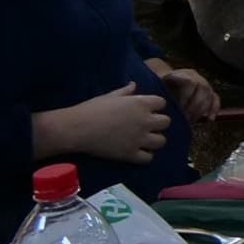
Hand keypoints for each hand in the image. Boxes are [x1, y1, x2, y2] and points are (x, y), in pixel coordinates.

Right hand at [37, 84, 170, 164]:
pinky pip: (148, 158)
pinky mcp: (130, 154)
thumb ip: (126, 91)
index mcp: (141, 103)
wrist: (78, 128)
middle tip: (147, 126)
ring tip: (145, 140)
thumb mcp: (111, 96)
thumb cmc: (92, 109)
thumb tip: (133, 85)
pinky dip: (145, 156)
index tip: (147, 110)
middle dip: (158, 123)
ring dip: (155, 140)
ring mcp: (139, 138)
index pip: (162, 103)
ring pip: (161, 141)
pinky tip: (138, 152)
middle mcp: (145, 120)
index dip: (155, 106)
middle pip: (166, 122)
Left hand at [158, 66, 218, 122]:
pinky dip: (214, 109)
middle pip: (202, 90)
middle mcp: (197, 77)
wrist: (166, 82)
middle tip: (184, 119)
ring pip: (209, 96)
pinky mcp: (210, 92)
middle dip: (193, 106)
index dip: (186, 96)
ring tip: (190, 121)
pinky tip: (210, 119)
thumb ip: (161, 91)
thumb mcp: (157, 86)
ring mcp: (205, 84)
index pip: (190, 82)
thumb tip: (162, 103)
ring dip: (201, 110)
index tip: (178, 108)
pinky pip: (216, 99)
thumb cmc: (160, 87)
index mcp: (184, 74)